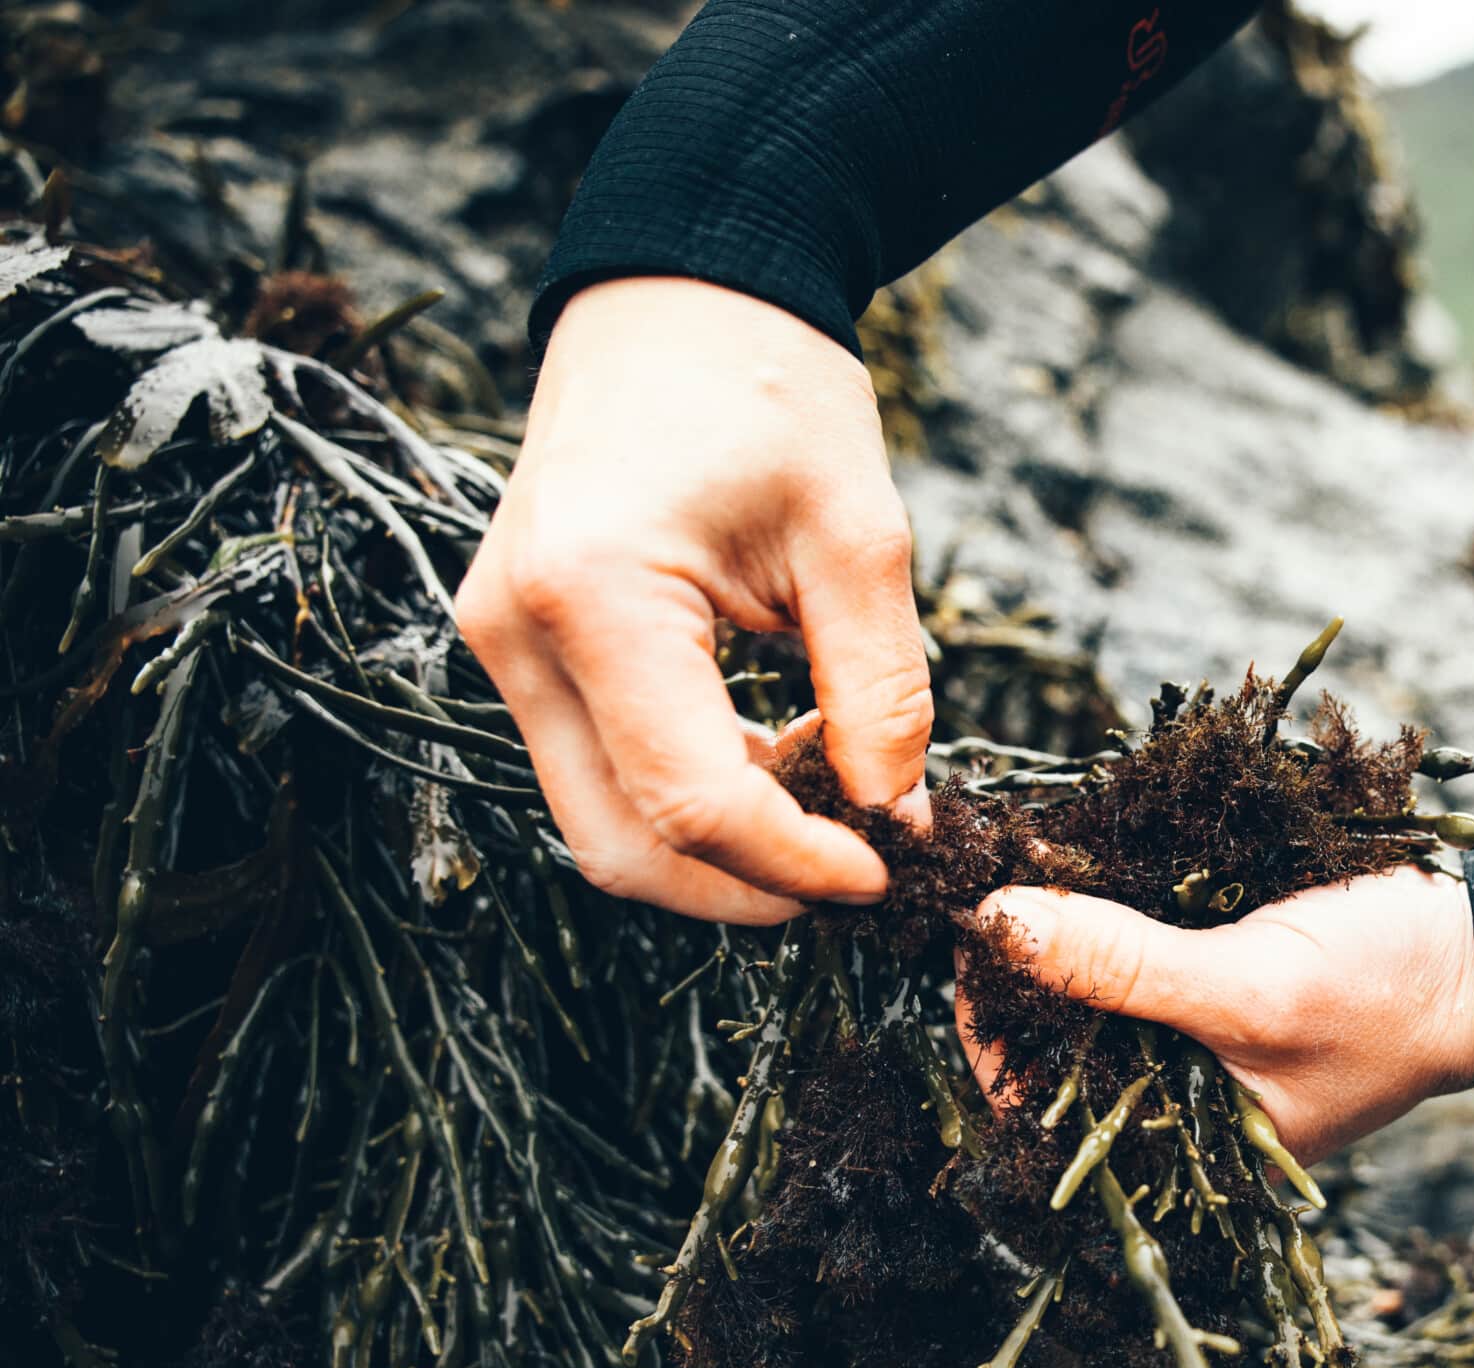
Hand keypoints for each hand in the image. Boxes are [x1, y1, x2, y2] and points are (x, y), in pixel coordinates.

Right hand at [457, 278, 932, 922]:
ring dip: (721, 850)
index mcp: (594, 592)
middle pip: (622, 846)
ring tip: (835, 806)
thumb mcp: (859, 537)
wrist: (681, 295)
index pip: (692, 801)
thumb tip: (893, 820)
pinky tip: (785, 759)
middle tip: (861, 872)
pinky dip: (692, 798)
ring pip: (603, 823)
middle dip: (747, 887)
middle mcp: (517, 632)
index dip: (796, 862)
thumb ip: (881, 692)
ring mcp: (502, 642)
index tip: (887, 870)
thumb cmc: (771, 389)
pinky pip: (601, 769)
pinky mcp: (522, 646)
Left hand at [965, 866, 1473, 1163]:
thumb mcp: (1251, 987)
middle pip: (1055, 1040)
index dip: (991, 1028)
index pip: (1042, 1108)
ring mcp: (1191, 1039)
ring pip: (1087, 987)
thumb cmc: (1388, 998)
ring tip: (1016, 860)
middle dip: (1019, 966)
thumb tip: (1001, 923)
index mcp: (1179, 1149)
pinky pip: (1132, 948)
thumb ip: (1126, 967)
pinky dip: (1101, 902)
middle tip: (982, 880)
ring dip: (1054, 927)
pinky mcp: (1211, 978)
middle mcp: (1173, 1101)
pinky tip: (1072, 853)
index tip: (966, 942)